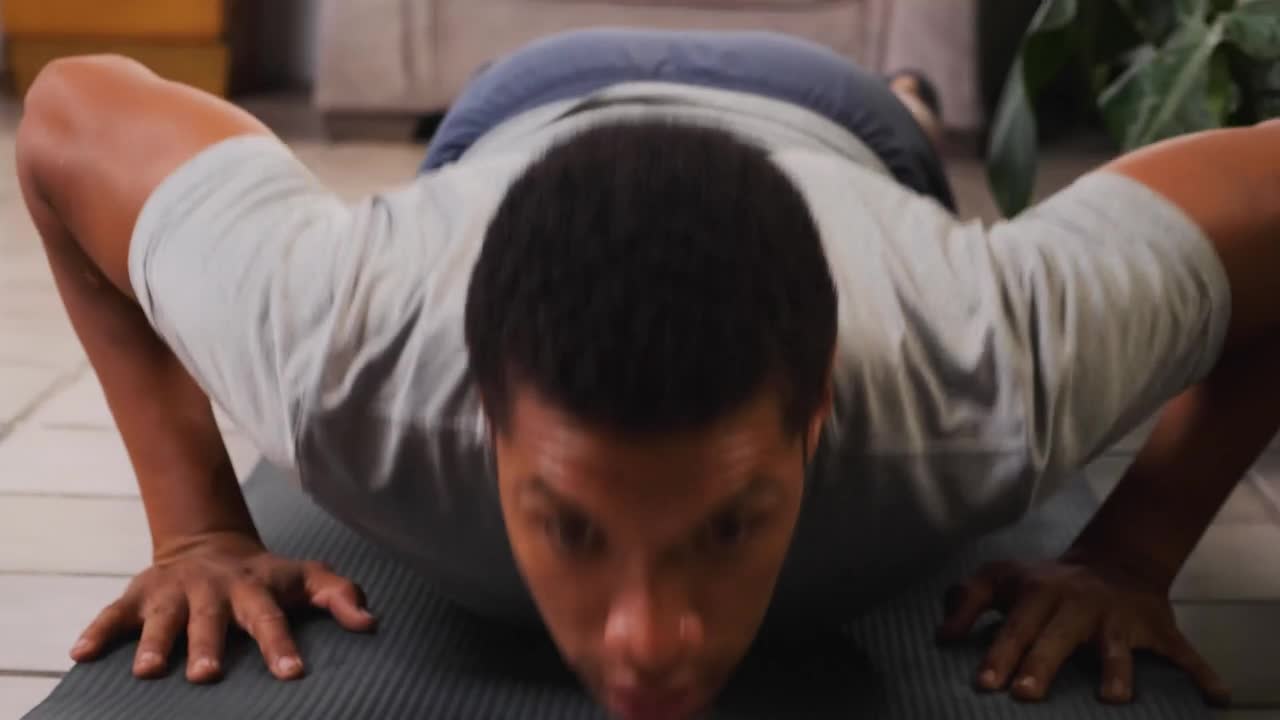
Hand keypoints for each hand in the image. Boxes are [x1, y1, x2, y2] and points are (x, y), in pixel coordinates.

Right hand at [70, 531, 375, 682]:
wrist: (208, 544)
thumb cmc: (266, 576)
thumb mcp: (307, 577)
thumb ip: (341, 595)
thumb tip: (370, 622)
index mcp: (255, 588)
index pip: (271, 618)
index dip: (281, 644)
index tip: (291, 672)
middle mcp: (213, 589)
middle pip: (212, 620)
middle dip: (208, 646)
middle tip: (206, 676)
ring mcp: (174, 592)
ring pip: (163, 618)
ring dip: (155, 644)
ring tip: (148, 673)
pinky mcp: (138, 595)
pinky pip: (114, 614)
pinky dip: (98, 631)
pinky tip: (81, 653)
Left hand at [937, 557, 1229, 704]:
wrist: (1116, 560)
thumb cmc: (1045, 583)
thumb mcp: (1002, 579)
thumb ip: (968, 601)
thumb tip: (941, 636)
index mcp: (1039, 593)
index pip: (1014, 626)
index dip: (999, 653)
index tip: (985, 682)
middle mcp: (1078, 603)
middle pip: (1057, 636)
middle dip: (1041, 663)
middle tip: (1026, 694)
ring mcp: (1120, 617)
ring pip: (1118, 646)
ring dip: (1116, 671)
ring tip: (1111, 700)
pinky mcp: (1157, 628)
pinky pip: (1182, 653)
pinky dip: (1202, 675)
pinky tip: (1216, 697)